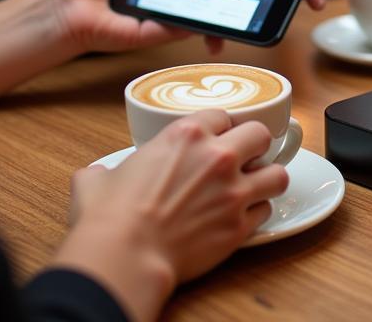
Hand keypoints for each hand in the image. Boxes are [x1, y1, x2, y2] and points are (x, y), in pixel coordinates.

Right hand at [56, 111, 288, 321]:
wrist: (125, 256)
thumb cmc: (110, 216)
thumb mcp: (99, 178)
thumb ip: (105, 169)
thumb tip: (94, 175)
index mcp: (187, 133)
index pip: (223, 115)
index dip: (220, 128)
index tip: (216, 139)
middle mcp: (217, 156)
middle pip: (260, 134)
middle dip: (254, 145)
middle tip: (243, 158)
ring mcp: (233, 191)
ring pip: (277, 173)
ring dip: (267, 178)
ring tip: (255, 186)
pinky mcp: (239, 226)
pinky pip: (265, 212)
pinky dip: (257, 214)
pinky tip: (243, 217)